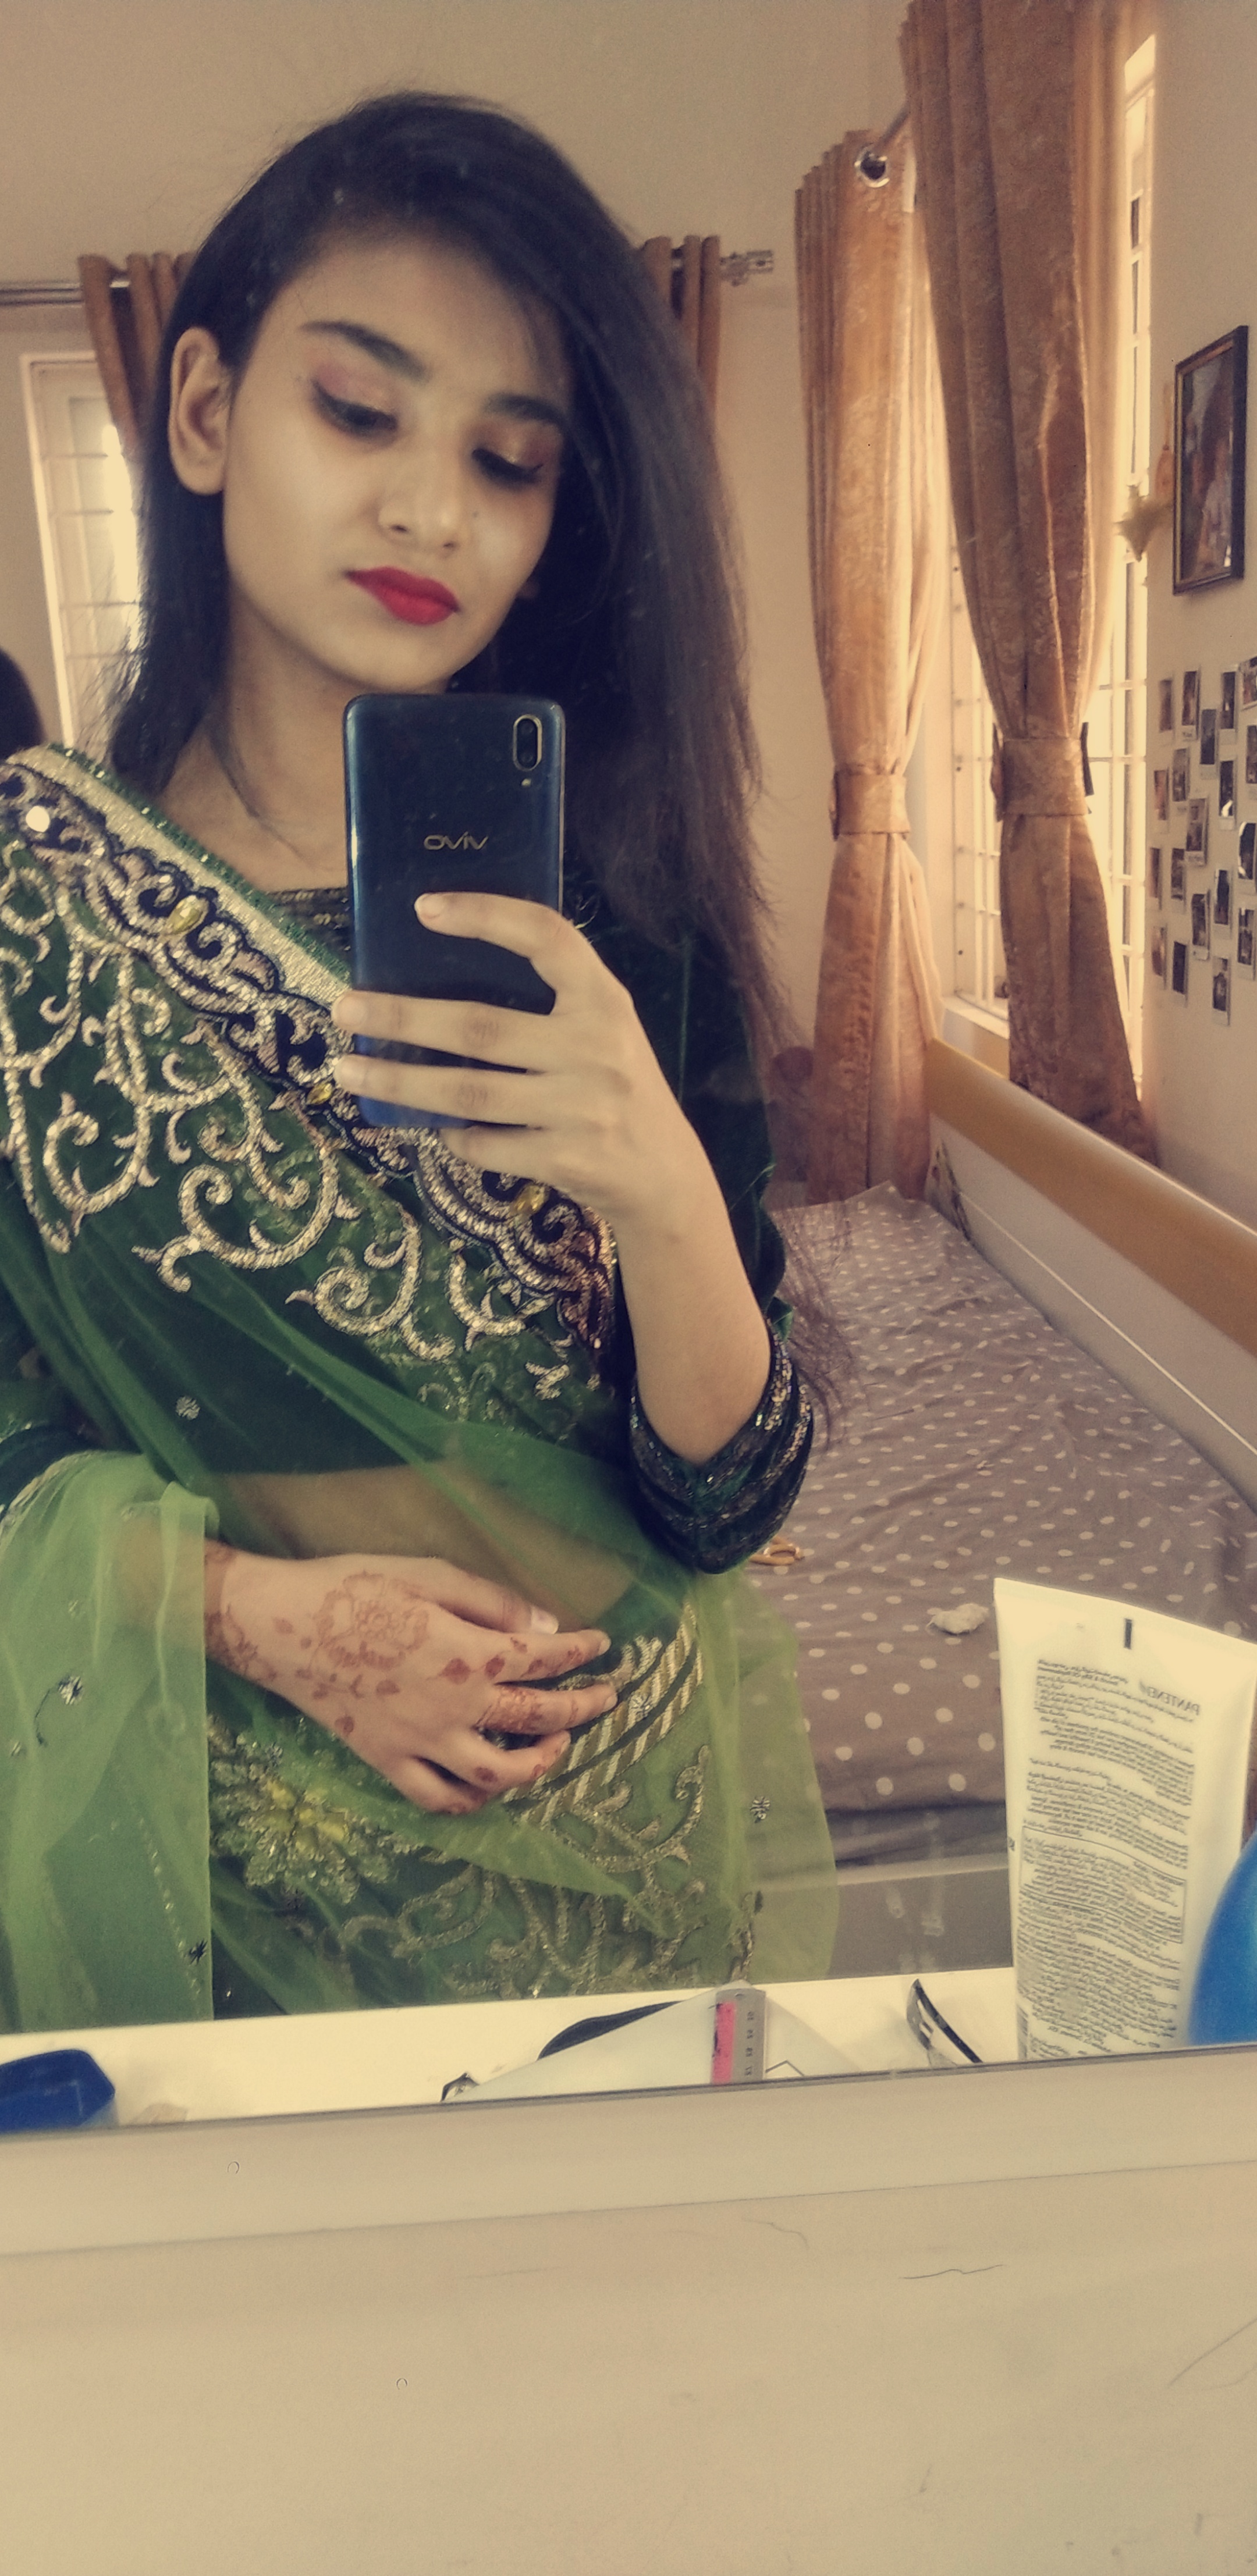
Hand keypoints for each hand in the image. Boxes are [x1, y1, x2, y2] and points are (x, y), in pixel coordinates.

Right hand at [203, 1543, 616, 1814]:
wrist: (280, 1626)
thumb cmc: (354, 1587)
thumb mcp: (430, 1574)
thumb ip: (492, 1603)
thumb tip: (546, 1624)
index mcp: (467, 1653)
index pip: (543, 1658)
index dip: (579, 1650)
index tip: (601, 1645)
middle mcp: (453, 1707)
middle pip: (535, 1717)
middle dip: (581, 1708)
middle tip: (606, 1699)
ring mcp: (421, 1742)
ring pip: (497, 1775)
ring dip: (539, 1764)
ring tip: (558, 1746)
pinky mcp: (388, 1762)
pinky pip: (439, 1798)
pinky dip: (473, 1799)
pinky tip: (490, 1784)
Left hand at [330, 892, 702, 1230]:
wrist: (665, 1178)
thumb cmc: (615, 1089)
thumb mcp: (601, 1031)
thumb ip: (549, 1003)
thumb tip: (439, 977)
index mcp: (605, 1000)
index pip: (547, 938)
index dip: (486, 916)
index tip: (424, 908)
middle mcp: (596, 1049)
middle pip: (480, 1027)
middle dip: (403, 1017)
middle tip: (347, 1009)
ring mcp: (581, 1109)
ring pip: (468, 1093)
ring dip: (400, 1082)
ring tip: (349, 1071)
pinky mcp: (566, 1160)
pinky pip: (484, 1144)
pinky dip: (449, 1134)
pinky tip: (426, 1123)